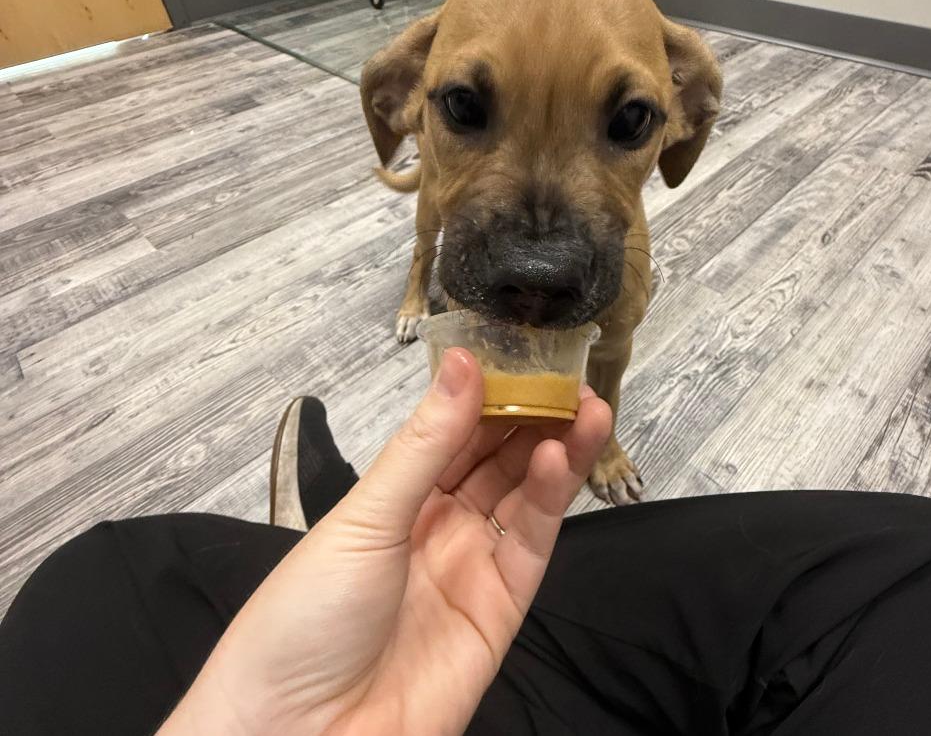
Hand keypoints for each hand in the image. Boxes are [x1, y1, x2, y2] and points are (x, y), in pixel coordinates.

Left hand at [161, 349, 611, 734]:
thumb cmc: (306, 616)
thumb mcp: (365, 517)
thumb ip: (425, 443)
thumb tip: (463, 362)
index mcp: (395, 497)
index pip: (454, 432)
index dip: (489, 392)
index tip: (522, 352)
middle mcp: (438, 525)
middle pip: (497, 459)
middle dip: (533, 415)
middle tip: (568, 374)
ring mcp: (472, 566)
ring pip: (525, 495)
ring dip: (557, 449)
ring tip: (586, 405)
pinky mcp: (502, 609)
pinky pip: (531, 543)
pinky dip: (550, 498)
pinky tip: (561, 455)